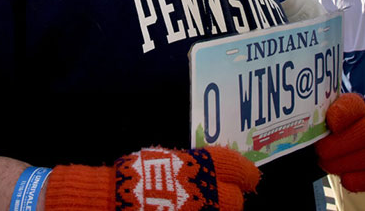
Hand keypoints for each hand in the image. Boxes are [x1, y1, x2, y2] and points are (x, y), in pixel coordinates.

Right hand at [46, 145, 259, 210]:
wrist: (116, 198)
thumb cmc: (138, 174)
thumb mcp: (168, 159)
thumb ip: (193, 166)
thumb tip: (208, 171)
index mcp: (203, 166)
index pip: (241, 170)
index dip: (247, 175)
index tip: (248, 179)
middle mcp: (208, 190)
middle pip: (236, 201)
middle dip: (231, 201)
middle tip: (224, 200)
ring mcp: (201, 210)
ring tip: (205, 208)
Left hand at [314, 93, 364, 191]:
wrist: (323, 143)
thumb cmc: (317, 127)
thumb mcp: (312, 116)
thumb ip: (310, 114)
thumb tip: (294, 117)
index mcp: (353, 105)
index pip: (354, 105)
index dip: (344, 114)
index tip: (330, 123)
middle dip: (341, 144)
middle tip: (321, 150)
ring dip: (346, 162)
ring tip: (326, 163)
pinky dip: (362, 179)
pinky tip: (345, 180)